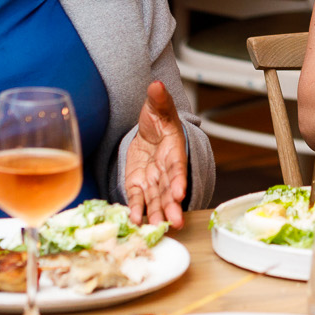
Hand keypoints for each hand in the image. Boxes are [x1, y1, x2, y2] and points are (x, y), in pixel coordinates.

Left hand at [124, 80, 189, 227]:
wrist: (149, 130)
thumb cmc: (158, 118)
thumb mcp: (158, 107)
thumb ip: (159, 100)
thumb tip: (157, 85)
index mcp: (174, 150)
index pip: (177, 166)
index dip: (179, 180)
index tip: (180, 192)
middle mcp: (166, 169)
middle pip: (170, 190)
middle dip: (172, 206)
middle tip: (174, 222)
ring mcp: (153, 180)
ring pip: (156, 200)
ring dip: (157, 214)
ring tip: (157, 229)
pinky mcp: (138, 185)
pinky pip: (138, 199)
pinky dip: (136, 210)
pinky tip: (134, 221)